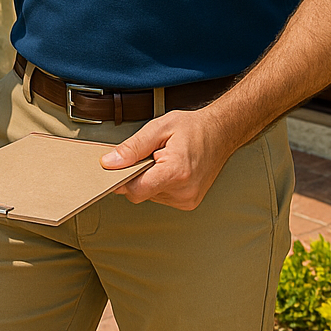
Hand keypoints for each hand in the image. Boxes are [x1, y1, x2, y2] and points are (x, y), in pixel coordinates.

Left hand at [100, 108, 233, 209]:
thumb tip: (109, 163)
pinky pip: (160, 195)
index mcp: (176, 173)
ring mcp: (188, 200)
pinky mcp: (188, 202)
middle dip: (135, 175)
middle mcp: (184, 192)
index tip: (112, 169)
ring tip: (160, 159)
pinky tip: (166, 167)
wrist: (220, 133)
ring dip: (147, 178)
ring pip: (149, 195)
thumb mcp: (158, 128)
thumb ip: (132, 147)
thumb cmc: (193, 128)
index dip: (120, 179)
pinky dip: (157, 182)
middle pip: (141, 193)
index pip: (136, 190)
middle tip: (145, 155)